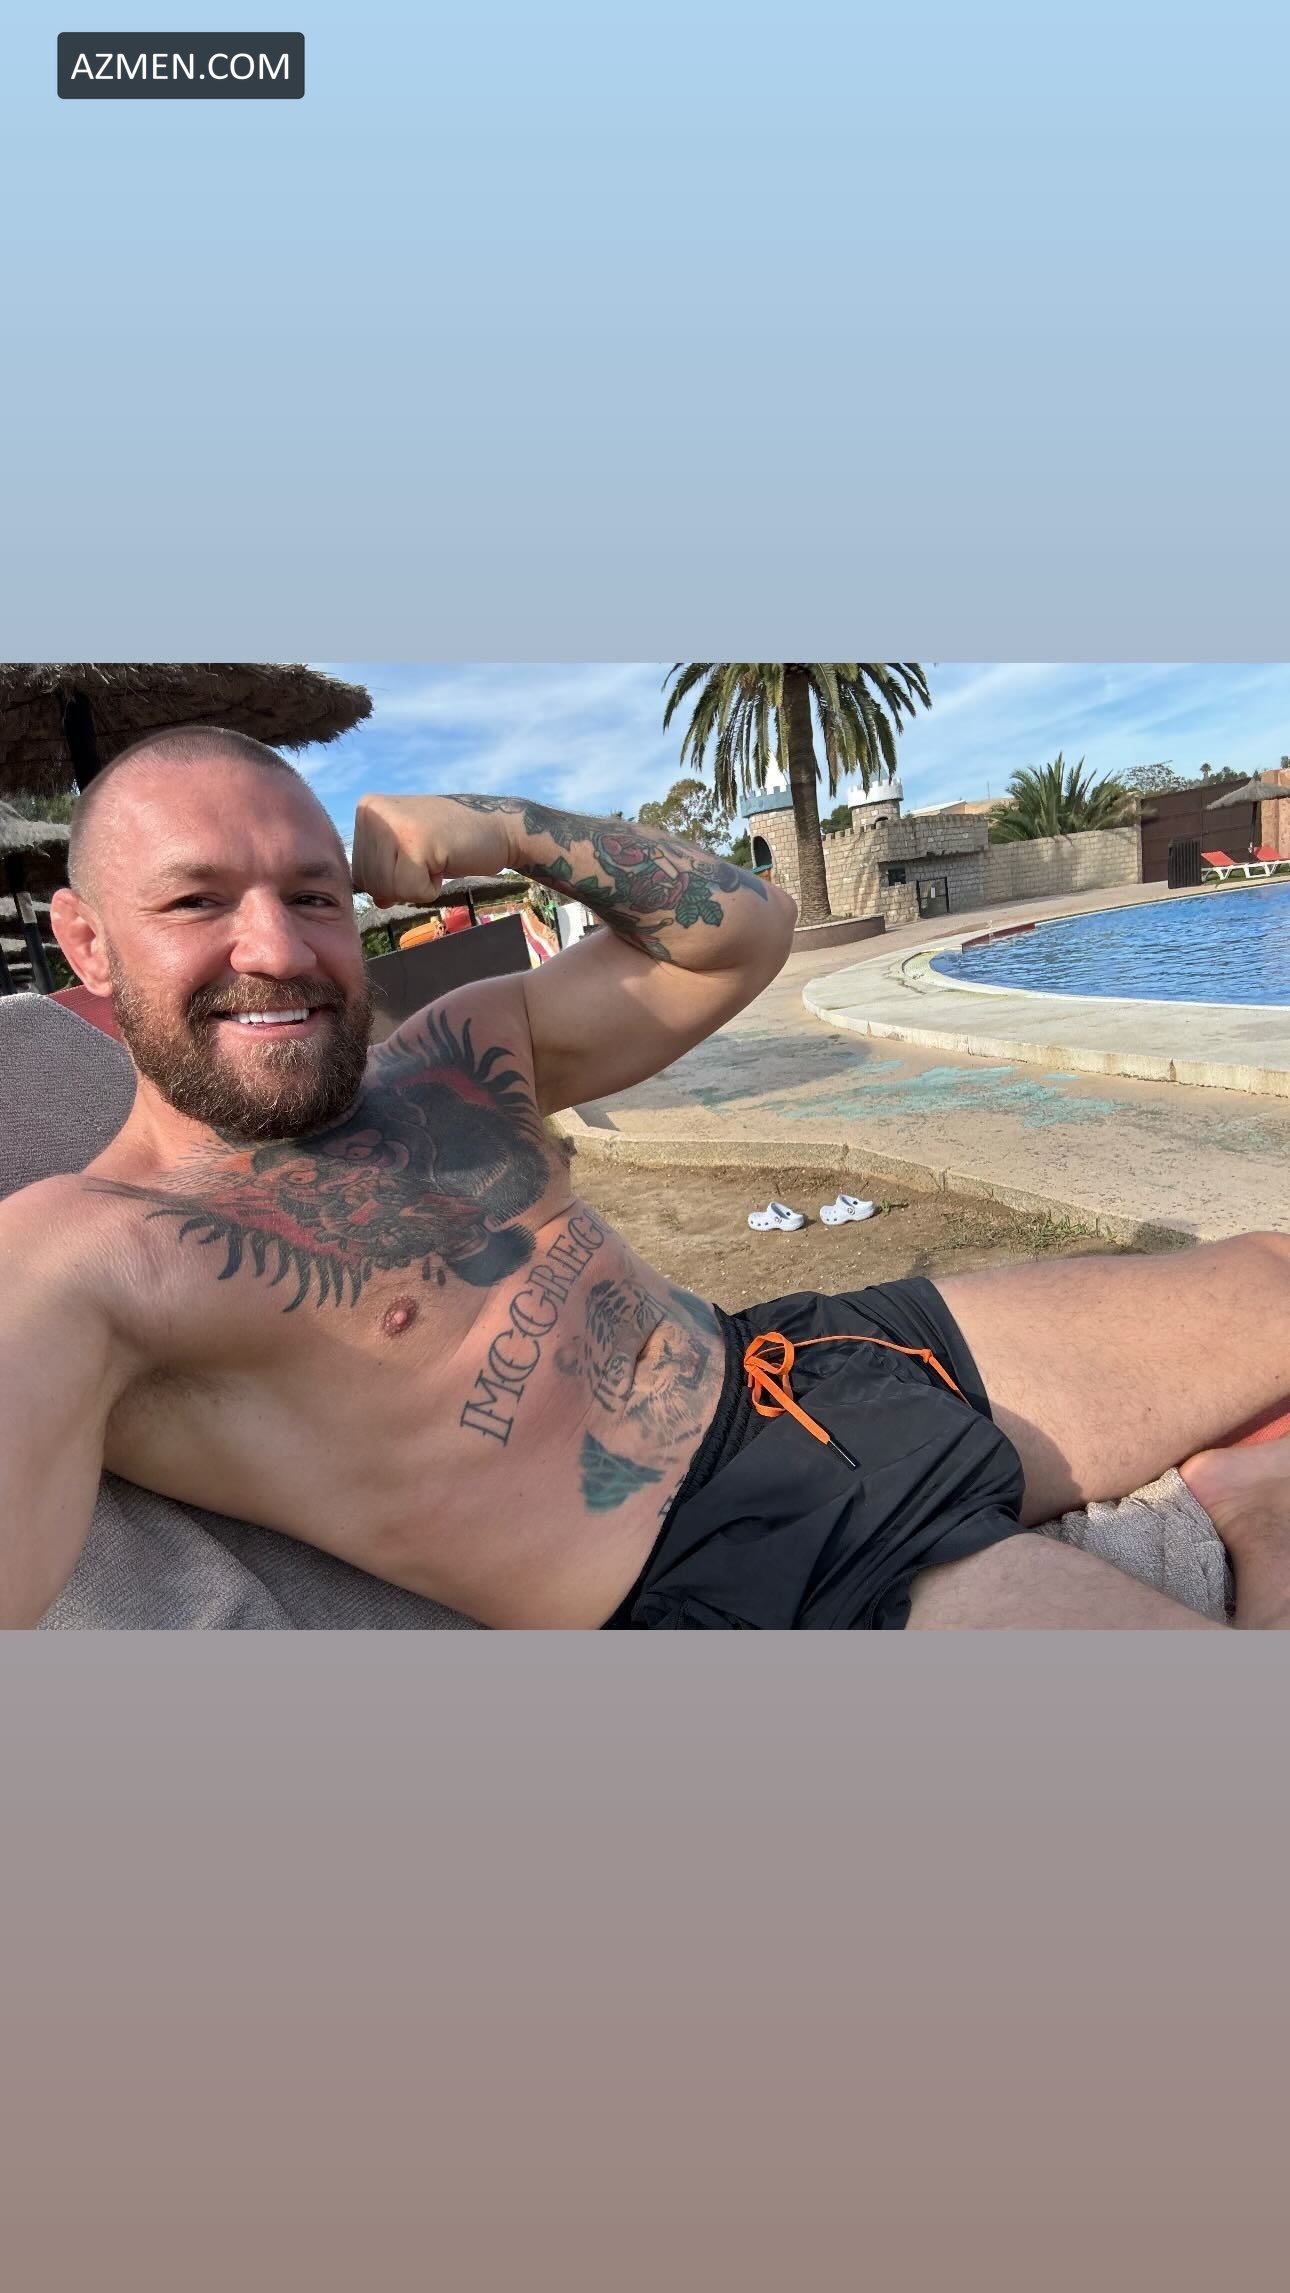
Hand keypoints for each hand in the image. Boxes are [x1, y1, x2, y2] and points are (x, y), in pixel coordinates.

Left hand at [350, 794, 515, 907]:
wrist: (498, 828)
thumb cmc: (452, 842)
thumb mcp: (405, 852)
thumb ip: (383, 873)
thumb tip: (377, 900)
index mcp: (367, 810)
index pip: (358, 874)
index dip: (391, 878)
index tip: (417, 854)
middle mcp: (373, 812)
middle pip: (370, 883)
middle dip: (403, 883)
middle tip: (430, 856)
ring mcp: (393, 824)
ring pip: (388, 889)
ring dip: (418, 885)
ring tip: (436, 857)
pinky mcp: (416, 841)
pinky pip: (411, 891)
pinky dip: (431, 889)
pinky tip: (444, 861)